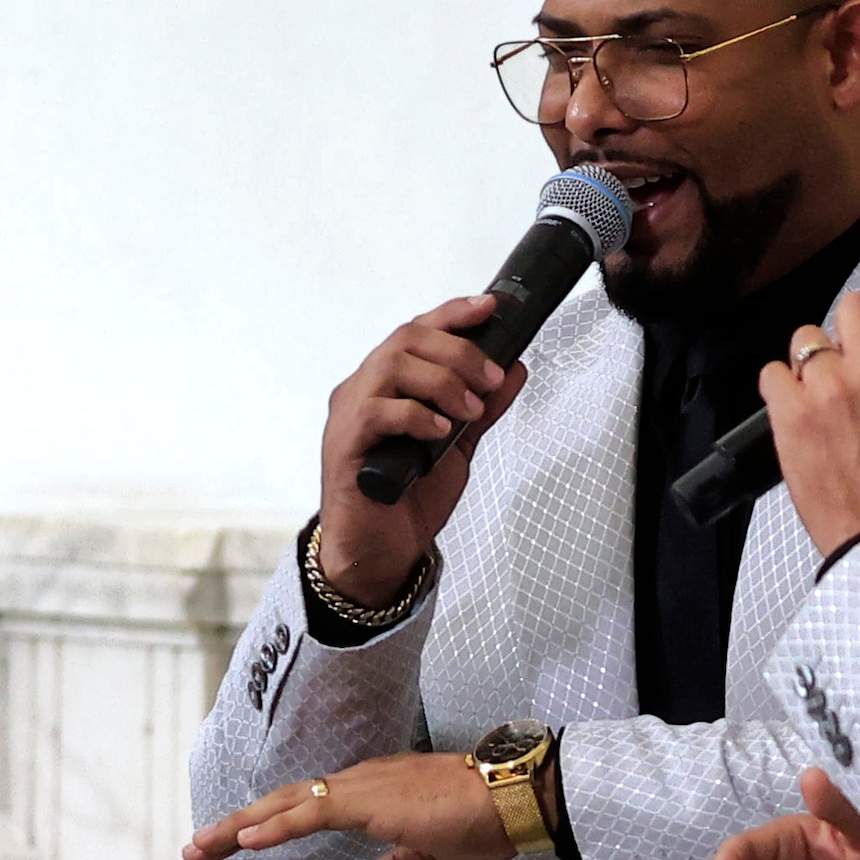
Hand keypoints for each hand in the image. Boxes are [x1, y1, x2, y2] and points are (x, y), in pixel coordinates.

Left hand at [185, 753, 521, 859]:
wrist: (517, 798)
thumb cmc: (487, 819)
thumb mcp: (437, 852)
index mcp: (374, 793)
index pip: (309, 806)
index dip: (269, 823)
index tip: (233, 842)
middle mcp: (361, 783)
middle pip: (286, 801)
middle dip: (237, 825)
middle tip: (195, 848)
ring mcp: (364, 789)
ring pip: (288, 804)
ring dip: (241, 827)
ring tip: (200, 847)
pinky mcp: (372, 802)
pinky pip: (313, 813)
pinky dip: (276, 827)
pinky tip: (246, 841)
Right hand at [311, 294, 519, 606]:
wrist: (383, 552)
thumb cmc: (409, 500)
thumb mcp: (459, 447)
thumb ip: (482, 409)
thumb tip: (514, 370)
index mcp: (387, 384)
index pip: (416, 331)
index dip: (452, 313)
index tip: (489, 307)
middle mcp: (363, 389)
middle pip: (406, 338)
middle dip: (458, 352)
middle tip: (489, 381)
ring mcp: (349, 414)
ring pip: (392, 365)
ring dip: (442, 381)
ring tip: (467, 412)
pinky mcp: (345, 444)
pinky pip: (377, 411)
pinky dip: (417, 416)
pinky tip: (439, 433)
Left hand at [764, 275, 859, 555]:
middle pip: (851, 305)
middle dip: (853, 332)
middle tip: (858, 367)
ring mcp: (827, 388)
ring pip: (806, 339)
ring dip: (813, 363)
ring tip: (828, 398)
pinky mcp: (791, 414)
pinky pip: (772, 373)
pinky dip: (781, 390)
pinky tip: (801, 414)